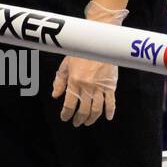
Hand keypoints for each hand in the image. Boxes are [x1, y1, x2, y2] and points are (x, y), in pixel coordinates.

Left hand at [51, 0, 127, 125]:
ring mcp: (100, 87)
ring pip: (97, 109)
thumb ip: (60, 80)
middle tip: (76, 123)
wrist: (100, 43)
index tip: (65, 118)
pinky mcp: (111, 86)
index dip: (66, 114)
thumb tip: (55, 95)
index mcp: (74, 81)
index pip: (69, 104)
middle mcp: (87, 87)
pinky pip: (111, 102)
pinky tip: (107, 117)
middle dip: (79, 118)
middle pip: (84, 109)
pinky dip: (110, 111)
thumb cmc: (81, 52)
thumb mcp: (66, 64)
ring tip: (87, 122)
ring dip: (92, 118)